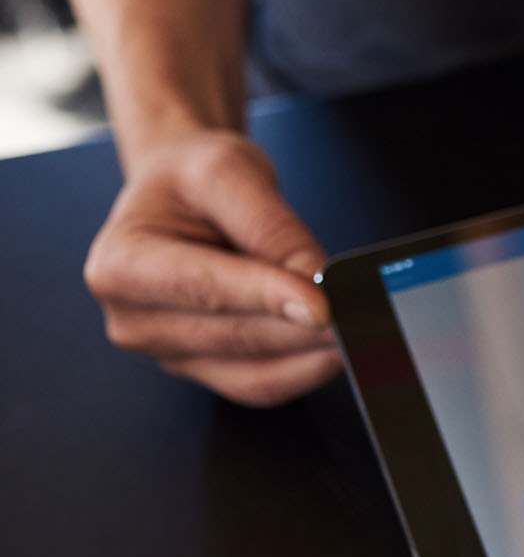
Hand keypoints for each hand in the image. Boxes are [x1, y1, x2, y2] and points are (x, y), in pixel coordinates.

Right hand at [84, 129, 339, 405]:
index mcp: (121, 264)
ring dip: (315, 355)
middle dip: (309, 329)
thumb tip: (315, 280)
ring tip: (366, 329)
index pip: (207, 289)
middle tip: (370, 315)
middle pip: (238, 336)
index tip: (326, 306)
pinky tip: (340, 347)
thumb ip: (271, 227)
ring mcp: (168, 351)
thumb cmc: (193, 180)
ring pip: (255, 371)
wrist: (182, 196)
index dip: (270, 298)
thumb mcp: (228, 172)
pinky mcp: (203, 368)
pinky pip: (261, 384)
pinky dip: (306, 369)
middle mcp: (134, 319)